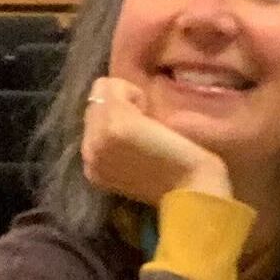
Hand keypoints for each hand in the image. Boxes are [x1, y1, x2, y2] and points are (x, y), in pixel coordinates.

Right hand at [81, 75, 233, 208]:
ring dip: (128, 99)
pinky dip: (134, 93)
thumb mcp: (136, 163)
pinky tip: (150, 117)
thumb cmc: (176, 178)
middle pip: (93, 102)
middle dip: (121, 106)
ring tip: (148, 124)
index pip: (91, 119)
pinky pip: (111, 86)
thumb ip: (118, 144)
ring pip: (101, 91)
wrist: (191, 193)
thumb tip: (115, 106)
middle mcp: (88, 153)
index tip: (142, 135)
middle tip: (147, 129)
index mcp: (91, 167)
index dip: (119, 116)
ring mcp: (97, 139)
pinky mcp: (113, 126)